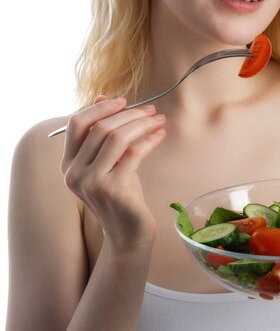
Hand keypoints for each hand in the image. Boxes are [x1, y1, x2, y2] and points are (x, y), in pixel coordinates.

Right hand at [61, 96, 165, 251]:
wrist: (127, 232)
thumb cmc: (120, 192)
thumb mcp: (108, 160)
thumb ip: (102, 133)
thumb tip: (102, 97)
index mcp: (68, 163)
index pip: (76, 123)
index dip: (100, 108)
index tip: (123, 101)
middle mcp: (74, 172)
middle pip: (100, 128)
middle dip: (129, 114)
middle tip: (151, 110)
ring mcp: (92, 182)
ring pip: (117, 138)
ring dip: (142, 124)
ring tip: (159, 120)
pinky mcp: (113, 189)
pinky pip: (134, 153)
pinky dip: (150, 139)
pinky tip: (160, 135)